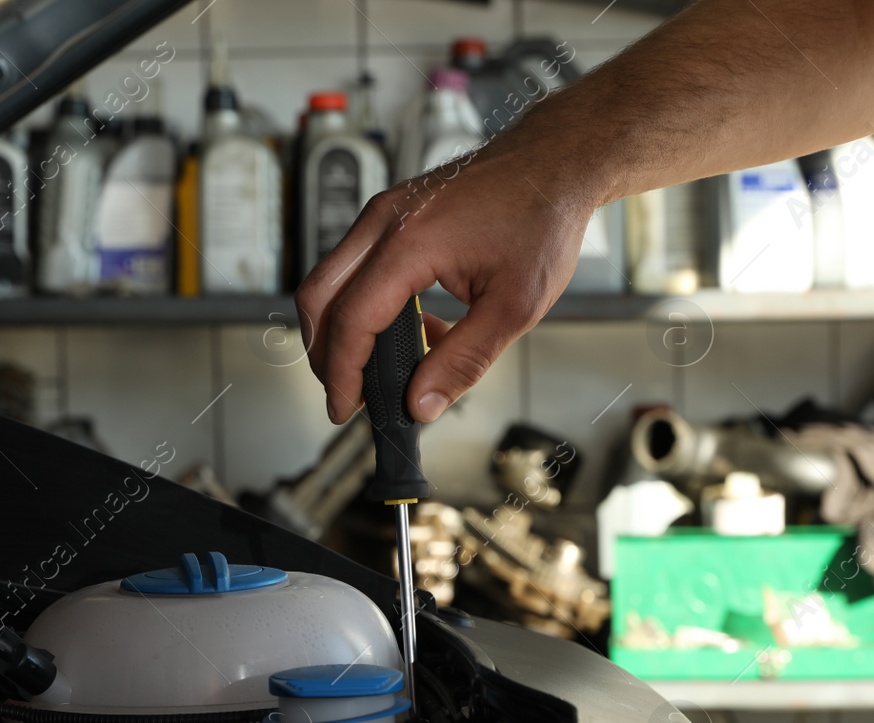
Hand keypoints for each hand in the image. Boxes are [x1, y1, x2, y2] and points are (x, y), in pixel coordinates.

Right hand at [296, 143, 594, 423]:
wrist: (553, 163)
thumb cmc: (542, 219)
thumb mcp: (515, 306)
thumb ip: (463, 360)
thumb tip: (421, 404)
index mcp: (410, 241)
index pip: (352, 319)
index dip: (342, 374)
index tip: (344, 409)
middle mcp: (384, 220)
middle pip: (320, 297)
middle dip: (325, 355)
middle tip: (348, 396)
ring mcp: (384, 212)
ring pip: (332, 280)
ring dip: (343, 330)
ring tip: (376, 372)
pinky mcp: (392, 213)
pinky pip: (358, 264)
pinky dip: (366, 304)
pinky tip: (410, 332)